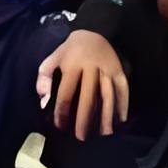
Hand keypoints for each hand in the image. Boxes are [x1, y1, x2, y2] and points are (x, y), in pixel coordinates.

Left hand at [38, 25, 131, 140]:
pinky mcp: (119, 70)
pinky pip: (123, 88)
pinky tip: (121, 119)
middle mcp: (91, 68)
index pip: (66, 94)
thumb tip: (44, 102)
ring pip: (108, 95)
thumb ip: (44, 79)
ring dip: (107, 115)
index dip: (62, 112)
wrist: (94, 30)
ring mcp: (108, 69)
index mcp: (72, 65)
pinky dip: (123, 104)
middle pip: (88, 97)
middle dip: (85, 119)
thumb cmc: (69, 50)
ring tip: (105, 133)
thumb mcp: (51, 59)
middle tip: (82, 137)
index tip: (60, 126)